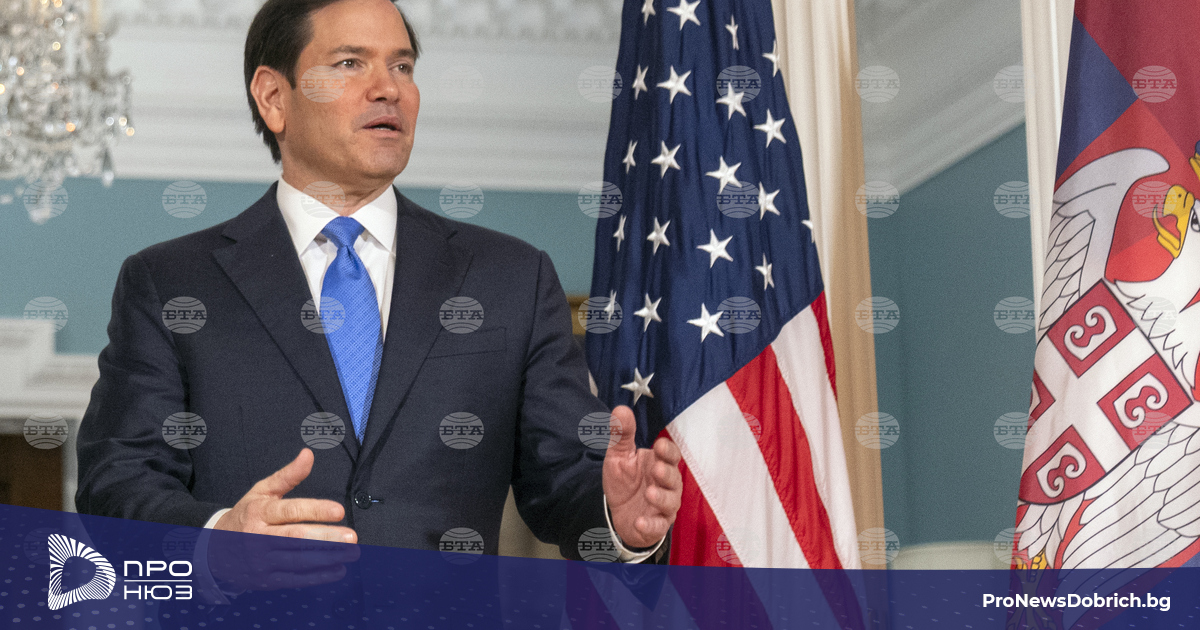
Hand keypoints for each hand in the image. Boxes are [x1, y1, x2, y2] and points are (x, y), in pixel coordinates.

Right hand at [208, 448, 358, 590]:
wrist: (214, 549)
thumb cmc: (246, 515)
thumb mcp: (261, 491)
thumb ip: (288, 475)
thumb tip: (309, 454)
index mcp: (260, 512)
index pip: (290, 511)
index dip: (315, 510)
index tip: (339, 511)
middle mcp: (258, 537)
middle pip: (295, 538)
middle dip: (326, 538)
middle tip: (351, 537)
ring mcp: (261, 561)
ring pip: (297, 560)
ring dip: (327, 558)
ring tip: (351, 553)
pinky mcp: (265, 579)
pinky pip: (294, 578)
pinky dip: (317, 576)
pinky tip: (337, 569)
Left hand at [602, 405, 682, 548]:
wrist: (617, 513)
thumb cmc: (624, 480)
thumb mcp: (618, 456)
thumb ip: (622, 435)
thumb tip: (621, 409)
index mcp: (660, 464)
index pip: (671, 455)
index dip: (668, 451)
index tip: (659, 445)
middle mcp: (667, 484)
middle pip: (674, 478)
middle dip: (667, 474)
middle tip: (656, 470)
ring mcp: (664, 506)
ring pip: (671, 502)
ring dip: (661, 497)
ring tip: (649, 493)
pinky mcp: (657, 525)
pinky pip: (658, 526)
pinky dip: (650, 525)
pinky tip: (639, 521)